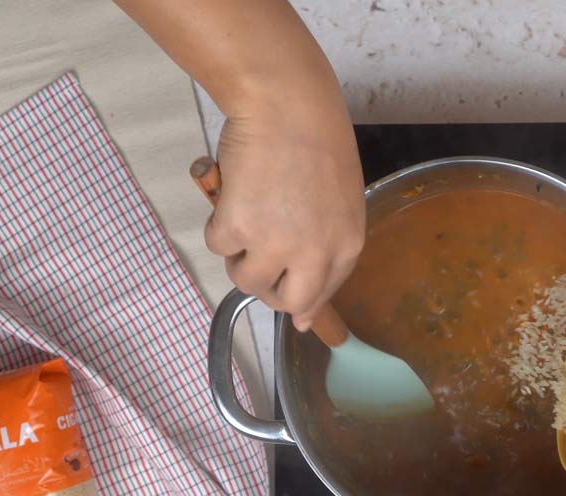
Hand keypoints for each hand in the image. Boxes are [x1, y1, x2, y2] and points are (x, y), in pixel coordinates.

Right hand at [206, 106, 364, 331]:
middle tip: (259, 260)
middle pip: (287, 302)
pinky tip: (233, 194)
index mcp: (347, 244)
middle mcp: (315, 252)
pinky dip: (218, 223)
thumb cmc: (316, 140)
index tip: (293, 304)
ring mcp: (275, 242)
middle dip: (269, 289)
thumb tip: (306, 320)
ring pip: (246, 280)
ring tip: (245, 217)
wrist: (287, 104)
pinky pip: (218, 246)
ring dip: (239, 256)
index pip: (324, 292)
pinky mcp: (237, 227)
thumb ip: (326, 250)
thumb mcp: (339, 201)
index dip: (304, 297)